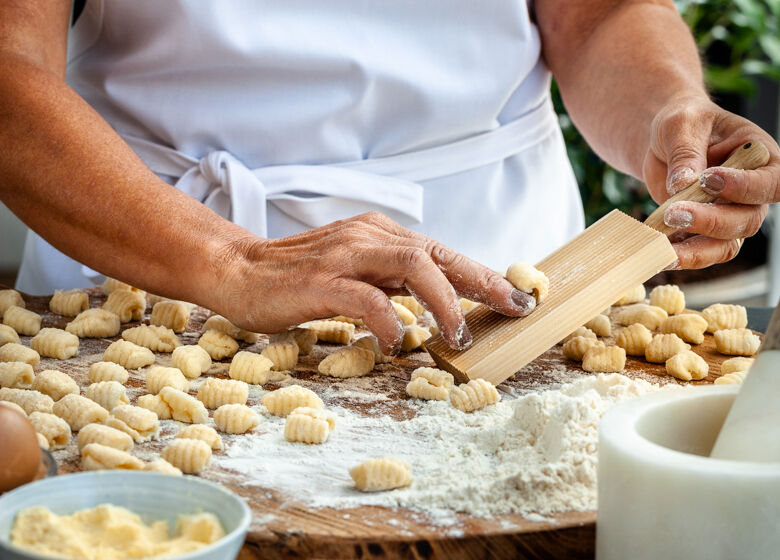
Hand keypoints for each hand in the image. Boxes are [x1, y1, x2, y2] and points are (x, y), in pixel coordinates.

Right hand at [213, 212, 535, 352]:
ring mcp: (345, 256)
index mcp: (378, 232)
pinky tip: (399, 344)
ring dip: (444, 303)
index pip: (440, 250)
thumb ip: (391, 277)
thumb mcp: (354, 268)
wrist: (238, 270)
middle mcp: (367, 236)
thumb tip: (437, 301)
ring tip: (457, 336)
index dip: (482, 272)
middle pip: (438, 254)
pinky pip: (370, 299)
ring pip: (414, 267)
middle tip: (512, 308)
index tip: (515, 296)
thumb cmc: (297, 277)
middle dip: (482, 281)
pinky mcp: (322, 281)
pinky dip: (392, 322)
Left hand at [642, 95, 779, 268]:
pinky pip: (701, 252)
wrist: (665, 142)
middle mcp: (751, 193)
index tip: (708, 179)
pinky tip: (660, 253)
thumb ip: (685, 151)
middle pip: (746, 220)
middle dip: (710, 221)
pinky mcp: (705, 231)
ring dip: (696, 250)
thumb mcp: (682, 124)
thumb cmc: (684, 124)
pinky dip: (682, 256)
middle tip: (674, 213)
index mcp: (760, 158)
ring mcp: (730, 215)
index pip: (770, 182)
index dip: (744, 187)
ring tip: (664, 246)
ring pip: (726, 244)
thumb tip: (683, 183)